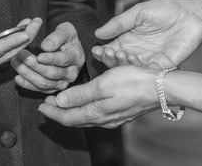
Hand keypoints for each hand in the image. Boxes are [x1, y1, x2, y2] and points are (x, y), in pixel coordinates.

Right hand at [0, 18, 41, 77]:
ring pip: (7, 53)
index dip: (12, 41)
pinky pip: (2, 53)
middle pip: (7, 53)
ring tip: (34, 24)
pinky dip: (13, 42)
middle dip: (24, 38)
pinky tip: (22, 31)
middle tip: (37, 23)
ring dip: (21, 39)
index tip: (26, 33)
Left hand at [13, 22, 83, 92]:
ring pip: (44, 83)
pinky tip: (18, 77)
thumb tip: (46, 46)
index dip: (50, 59)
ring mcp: (62, 83)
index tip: (39, 56)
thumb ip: (57, 36)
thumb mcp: (66, 30)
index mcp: (76, 57)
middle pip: (52, 73)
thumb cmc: (66, 38)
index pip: (63, 60)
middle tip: (20, 55)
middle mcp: (71, 73)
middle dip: (35, 65)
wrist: (67, 48)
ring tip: (15, 62)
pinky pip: (39, 89)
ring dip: (28, 74)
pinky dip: (27, 84)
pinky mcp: (52, 88)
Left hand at [38, 65, 157, 128]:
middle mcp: (104, 119)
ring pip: (86, 118)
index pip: (68, 117)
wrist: (161, 87)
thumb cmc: (133, 82)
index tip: (40, 106)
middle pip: (75, 119)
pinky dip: (85, 109)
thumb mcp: (102, 84)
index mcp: (96, 113)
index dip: (52, 112)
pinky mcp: (121, 112)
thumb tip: (60, 102)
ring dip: (72, 110)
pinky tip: (85, 103)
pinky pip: (96, 115)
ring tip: (62, 102)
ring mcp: (113, 117)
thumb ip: (79, 95)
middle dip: (60, 112)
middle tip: (47, 104)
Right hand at [92, 0, 201, 69]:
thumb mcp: (138, 12)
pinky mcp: (163, 65)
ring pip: (131, 69)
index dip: (102, 52)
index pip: (111, 50)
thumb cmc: (165, 10)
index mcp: (129, 39)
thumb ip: (119, 23)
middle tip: (106, 53)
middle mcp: (137, 52)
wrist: (191, 14)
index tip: (96, 50)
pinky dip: (139, 68)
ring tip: (119, 54)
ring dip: (122, 64)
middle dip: (109, 60)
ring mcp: (150, 60)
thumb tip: (98, 33)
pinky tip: (133, 59)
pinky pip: (148, 71)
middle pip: (118, 63)